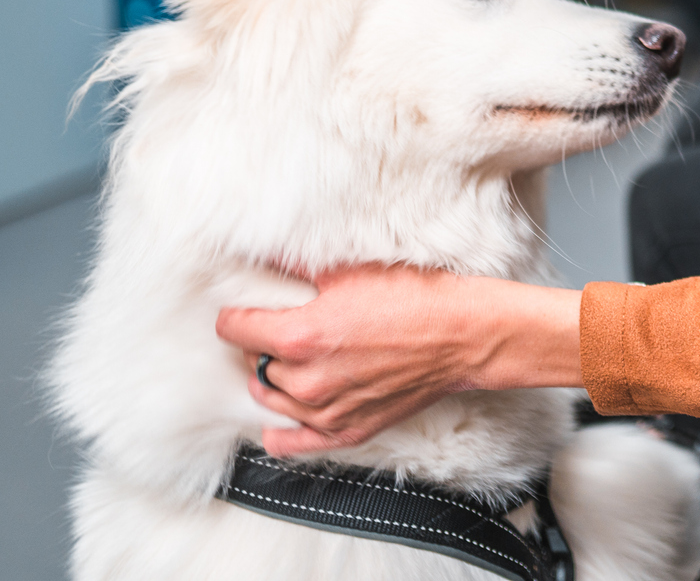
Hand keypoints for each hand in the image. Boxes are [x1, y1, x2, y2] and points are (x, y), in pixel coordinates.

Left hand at [215, 264, 580, 455]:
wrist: (464, 335)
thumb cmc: (416, 298)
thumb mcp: (352, 271)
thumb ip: (299, 267)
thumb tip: (264, 257)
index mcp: (300, 336)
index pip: (235, 328)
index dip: (238, 314)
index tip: (247, 309)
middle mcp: (306, 379)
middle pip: (253, 363)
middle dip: (261, 344)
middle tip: (282, 327)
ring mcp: (326, 410)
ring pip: (270, 399)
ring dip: (273, 379)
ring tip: (291, 360)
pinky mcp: (348, 429)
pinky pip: (293, 442)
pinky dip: (282, 431)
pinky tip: (282, 418)